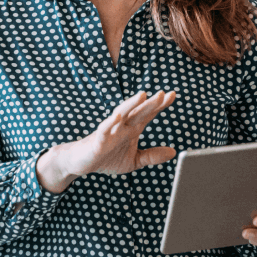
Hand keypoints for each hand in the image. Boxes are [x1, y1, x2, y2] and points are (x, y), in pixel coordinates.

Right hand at [36, 91, 176, 192]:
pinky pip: (104, 129)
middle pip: (139, 112)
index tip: (173, 95)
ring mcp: (110, 130)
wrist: (82, 163)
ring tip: (143, 95)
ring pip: (122, 114)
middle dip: (151, 103)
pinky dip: (110, 122)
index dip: (160, 105)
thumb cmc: (107, 158)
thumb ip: (152, 155)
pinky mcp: (98, 139)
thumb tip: (174, 152)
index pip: (148, 114)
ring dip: (132, 104)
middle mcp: (122, 126)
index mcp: (132, 129)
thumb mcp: (134, 160)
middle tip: (164, 93)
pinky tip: (118, 115)